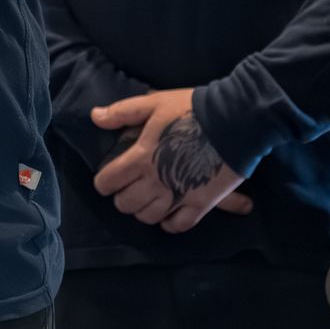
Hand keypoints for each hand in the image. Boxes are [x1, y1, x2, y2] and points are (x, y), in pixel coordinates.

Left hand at [91, 89, 251, 231]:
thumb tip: (95, 117)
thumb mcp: (154, 103)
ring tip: (147, 200)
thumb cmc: (191, 109)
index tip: (107, 179)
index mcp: (141, 157)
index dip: (103, 182)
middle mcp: (156, 181)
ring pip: (149, 217)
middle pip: (126, 204)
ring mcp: (179, 195)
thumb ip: (123, 112)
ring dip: (143, 211)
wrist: (234, 121)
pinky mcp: (201, 204)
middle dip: (122, 197)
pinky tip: (167, 215)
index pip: (109, 181)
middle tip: (127, 188)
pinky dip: (169, 224)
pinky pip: (179, 225)